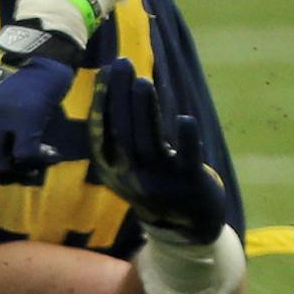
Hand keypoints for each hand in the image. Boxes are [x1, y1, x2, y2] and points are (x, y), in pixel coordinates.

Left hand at [0, 23, 81, 181]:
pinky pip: (26, 156)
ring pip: (2, 165)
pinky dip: (40, 162)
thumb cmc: (23, 69)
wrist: (46, 49)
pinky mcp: (25, 119)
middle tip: (17, 173)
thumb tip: (0, 155)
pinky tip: (53, 155)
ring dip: (20, 172)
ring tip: (37, 165)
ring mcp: (1, 118)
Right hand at [88, 57, 229, 242]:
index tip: (106, 71)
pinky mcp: (190, 184)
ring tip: (143, 81)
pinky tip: (185, 119)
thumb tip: (110, 81)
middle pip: (124, 132)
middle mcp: (134, 175)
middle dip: (122, 97)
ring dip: (146, 112)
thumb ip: (118, 133)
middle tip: (123, 63)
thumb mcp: (127, 164)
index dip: (103, 101)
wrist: (185, 230)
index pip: (102, 132)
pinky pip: (187, 161)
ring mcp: (162, 181)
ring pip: (150, 143)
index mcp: (114, 169)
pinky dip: (186, 141)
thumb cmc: (153, 182)